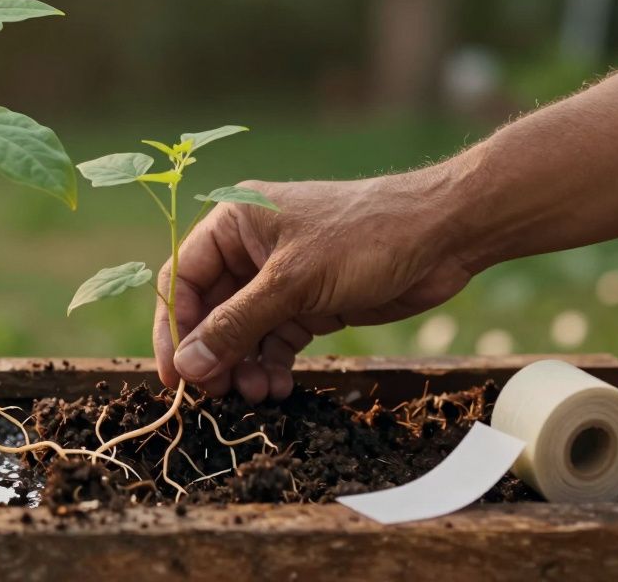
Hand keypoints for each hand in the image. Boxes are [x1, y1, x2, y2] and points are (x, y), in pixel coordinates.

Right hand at [153, 171, 475, 401]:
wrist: (443, 235)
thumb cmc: (364, 237)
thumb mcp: (293, 283)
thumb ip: (236, 325)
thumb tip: (188, 366)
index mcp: (232, 223)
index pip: (181, 279)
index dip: (174, 329)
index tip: (175, 377)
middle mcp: (249, 248)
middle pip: (209, 311)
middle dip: (214, 355)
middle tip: (219, 395)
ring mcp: (280, 277)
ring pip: (242, 331)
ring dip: (244, 366)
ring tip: (258, 395)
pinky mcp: (309, 302)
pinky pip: (275, 339)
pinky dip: (273, 365)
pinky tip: (279, 387)